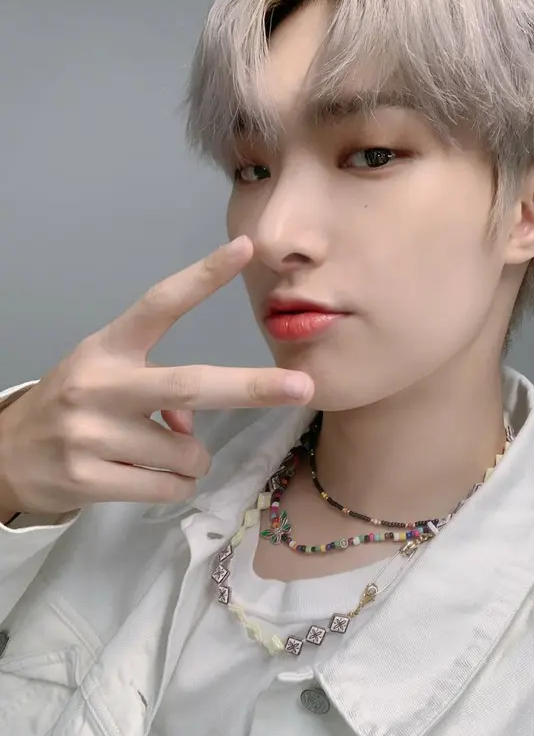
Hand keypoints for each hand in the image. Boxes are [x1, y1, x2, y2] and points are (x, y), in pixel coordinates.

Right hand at [0, 237, 313, 515]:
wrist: (6, 454)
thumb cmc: (73, 407)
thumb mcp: (106, 379)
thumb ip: (156, 388)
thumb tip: (191, 428)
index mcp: (108, 347)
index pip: (160, 304)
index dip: (203, 276)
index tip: (246, 249)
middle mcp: (100, 384)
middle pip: (190, 385)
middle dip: (251, 387)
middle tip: (302, 387)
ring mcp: (91, 433)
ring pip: (185, 453)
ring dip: (191, 459)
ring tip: (154, 453)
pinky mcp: (89, 478)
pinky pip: (168, 486)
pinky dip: (174, 484)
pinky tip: (142, 476)